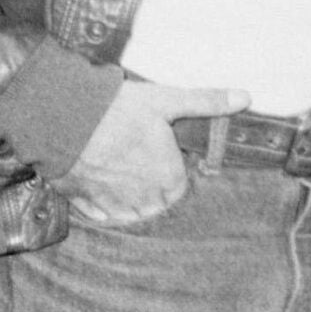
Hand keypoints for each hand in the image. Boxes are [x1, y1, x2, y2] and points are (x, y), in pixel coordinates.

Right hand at [55, 79, 249, 225]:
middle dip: (151, 185)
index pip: (179, 188)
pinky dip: (101, 203)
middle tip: (137, 156)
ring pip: (129, 212)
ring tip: (119, 169)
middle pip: (155, 203)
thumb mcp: (167, 100)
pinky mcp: (83, 203)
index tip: (159, 150)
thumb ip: (207, 102)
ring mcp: (112, 205)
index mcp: (167, 180)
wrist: (64, 116)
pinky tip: (99, 182)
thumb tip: (245, 97)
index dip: (170, 167)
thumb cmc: (119, 108)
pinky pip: (99, 213)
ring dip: (128, 198)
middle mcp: (143, 200)